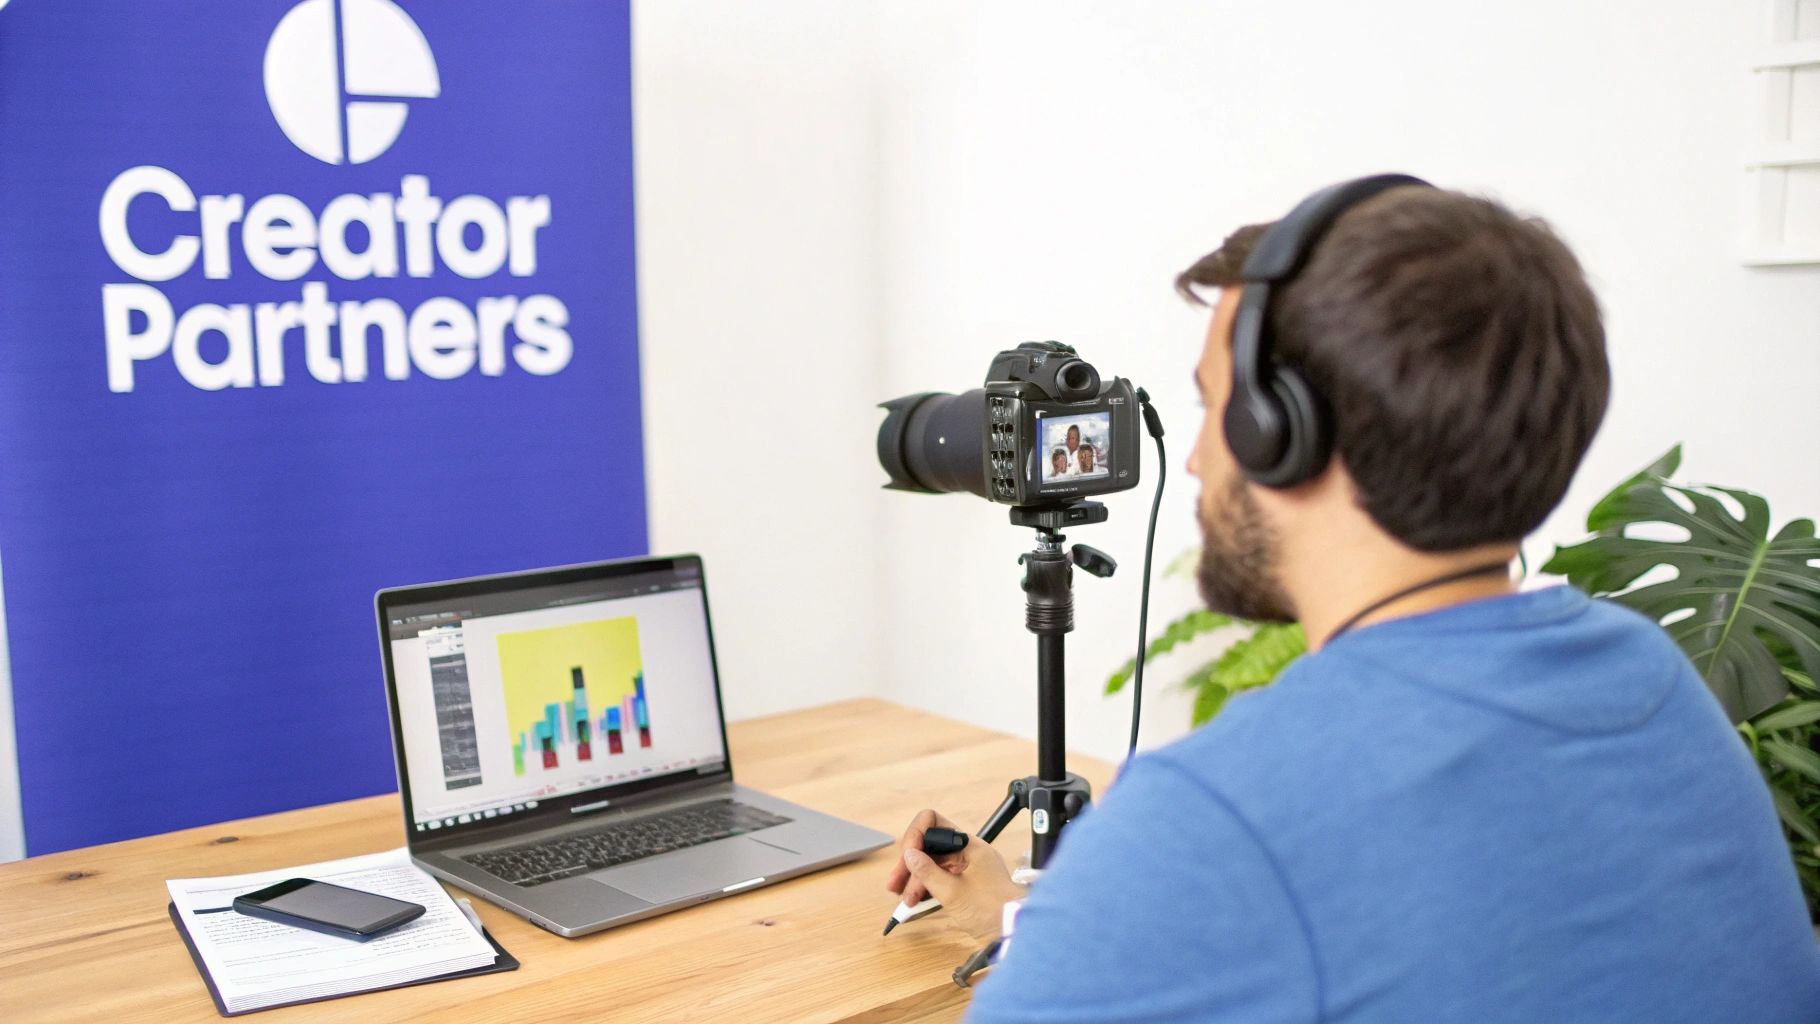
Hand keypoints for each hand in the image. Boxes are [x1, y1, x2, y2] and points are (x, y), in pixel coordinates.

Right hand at [884, 809, 1023, 940]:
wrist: (1013, 932)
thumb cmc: (990, 911)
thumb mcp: (952, 892)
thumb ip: (927, 872)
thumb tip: (910, 854)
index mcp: (968, 846)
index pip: (933, 823)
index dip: (916, 836)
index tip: (908, 857)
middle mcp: (966, 853)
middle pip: (929, 847)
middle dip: (910, 864)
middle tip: (895, 884)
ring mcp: (966, 869)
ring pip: (932, 865)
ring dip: (916, 880)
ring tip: (905, 900)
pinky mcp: (965, 885)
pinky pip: (940, 879)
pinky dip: (927, 889)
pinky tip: (915, 902)